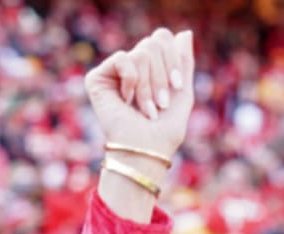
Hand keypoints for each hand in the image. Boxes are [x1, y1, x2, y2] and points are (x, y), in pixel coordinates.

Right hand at [85, 29, 194, 160]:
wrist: (146, 150)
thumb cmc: (164, 131)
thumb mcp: (182, 92)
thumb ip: (184, 62)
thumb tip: (185, 32)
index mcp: (150, 68)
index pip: (163, 39)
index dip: (174, 60)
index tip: (177, 87)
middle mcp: (131, 67)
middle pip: (153, 43)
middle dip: (163, 76)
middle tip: (160, 104)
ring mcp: (113, 72)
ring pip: (142, 53)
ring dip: (150, 86)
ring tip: (147, 110)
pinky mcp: (97, 78)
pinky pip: (123, 59)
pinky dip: (133, 82)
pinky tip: (127, 100)